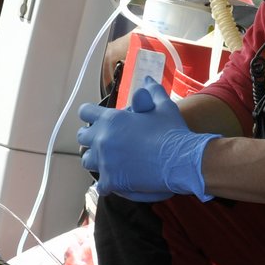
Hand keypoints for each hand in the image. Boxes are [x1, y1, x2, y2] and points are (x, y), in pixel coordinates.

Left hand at [77, 79, 217, 201]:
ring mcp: (105, 162)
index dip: (89, 114)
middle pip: (82, 137)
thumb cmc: (172, 131)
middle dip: (90, 137)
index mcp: (111, 119)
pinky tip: (116, 181)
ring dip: (95, 159)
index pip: (85, 112)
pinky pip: (100, 184)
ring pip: (87, 160)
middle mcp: (103, 139)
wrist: (181, 160)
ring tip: (107, 161)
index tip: (95, 119)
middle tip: (101, 141)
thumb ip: (152, 92)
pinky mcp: (112, 181)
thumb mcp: (163, 106)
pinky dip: (107, 183)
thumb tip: (147, 80)